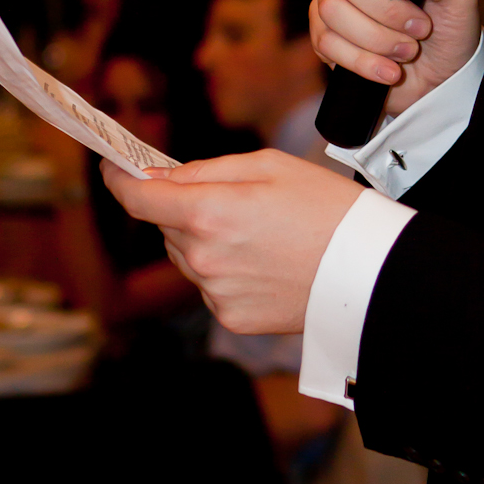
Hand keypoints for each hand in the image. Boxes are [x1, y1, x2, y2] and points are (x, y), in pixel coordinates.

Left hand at [100, 151, 362, 334]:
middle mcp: (203, 257)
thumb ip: (206, 170)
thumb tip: (158, 177)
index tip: (115, 170)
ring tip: (258, 234)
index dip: (120, 181)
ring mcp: (215, 292)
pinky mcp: (231, 317)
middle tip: (231, 200)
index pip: (138, 199)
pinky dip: (226, 272)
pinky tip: (265, 263)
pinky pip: (210, 286)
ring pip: (187, 257)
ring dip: (204, 241)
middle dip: (183, 209)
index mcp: (209, 211)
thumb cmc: (326, 206)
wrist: (369, 269)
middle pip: (166, 226)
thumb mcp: (269, 165)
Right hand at [309, 0, 480, 115]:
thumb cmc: (449, 25)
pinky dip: (366, 62)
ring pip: (333, 10)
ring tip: (407, 50)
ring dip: (380, 39)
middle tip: (420, 27)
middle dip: (389, 10)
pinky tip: (390, 70)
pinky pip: (327, 43)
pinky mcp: (324, 35)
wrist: (441, 76)